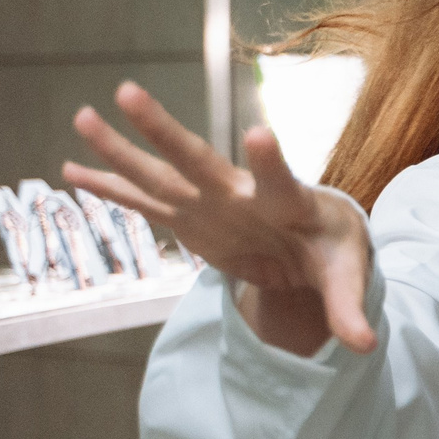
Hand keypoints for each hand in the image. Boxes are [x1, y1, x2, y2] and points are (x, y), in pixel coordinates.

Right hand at [64, 81, 373, 357]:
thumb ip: (349, 308)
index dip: (269, 161)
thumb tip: (365, 345)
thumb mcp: (348, 276)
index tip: (258, 133)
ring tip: (82, 116)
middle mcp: (243, 194)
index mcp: (290, 202)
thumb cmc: (335, 250)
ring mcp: (212, 202)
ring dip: (121, 150)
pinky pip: (145, 201)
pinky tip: (73, 168)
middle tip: (128, 92)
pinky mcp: (190, 218)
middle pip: (201, 160)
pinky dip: (110, 187)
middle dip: (165, 130)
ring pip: (162, 173)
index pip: (281, 180)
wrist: (315, 240)